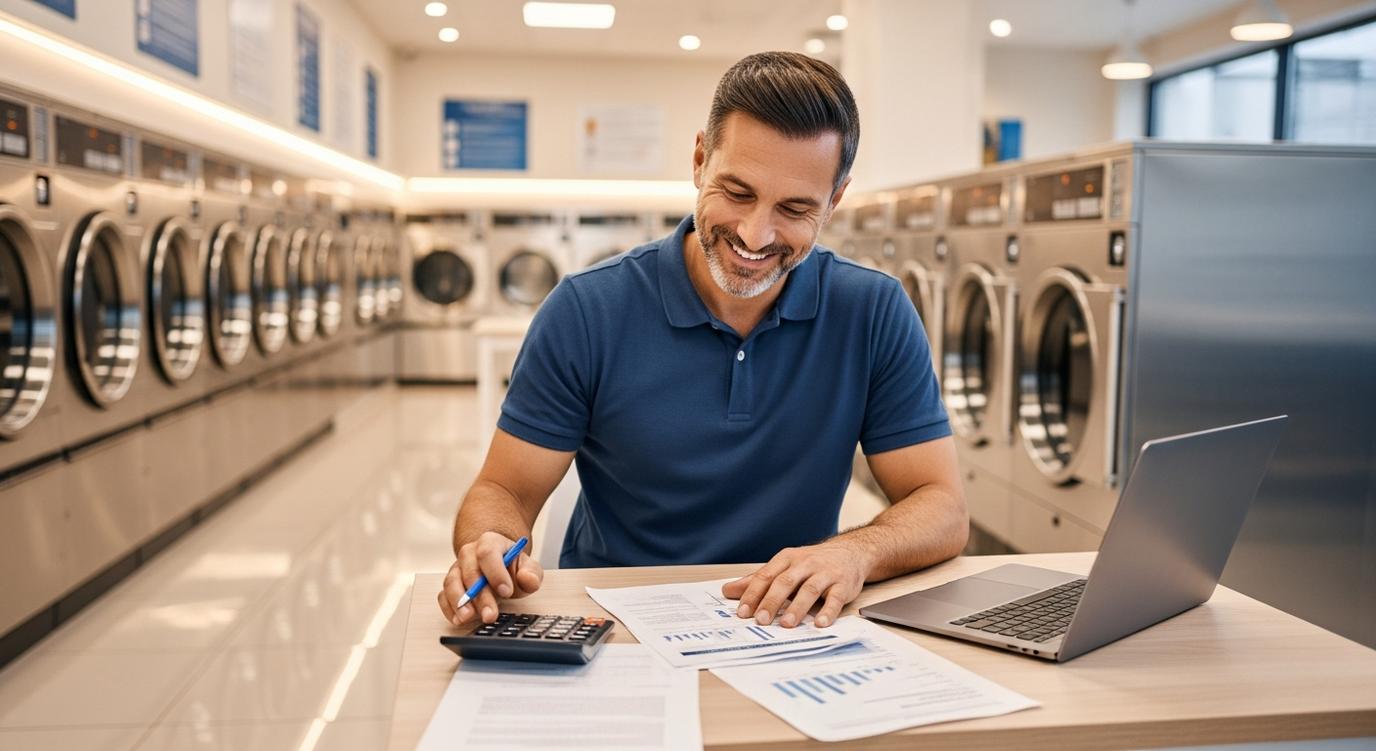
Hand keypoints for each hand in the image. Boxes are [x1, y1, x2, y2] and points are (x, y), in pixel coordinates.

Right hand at [438, 532, 543, 625]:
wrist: (498, 566)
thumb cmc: (511, 567)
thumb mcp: (527, 567)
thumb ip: (531, 573)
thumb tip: (528, 579)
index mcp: (490, 543)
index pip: (487, 553)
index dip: (495, 573)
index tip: (506, 591)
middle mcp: (469, 554)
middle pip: (470, 572)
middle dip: (480, 596)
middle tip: (490, 614)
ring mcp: (457, 569)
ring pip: (451, 583)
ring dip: (459, 602)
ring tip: (468, 617)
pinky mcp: (449, 586)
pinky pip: (443, 596)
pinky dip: (448, 608)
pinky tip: (458, 619)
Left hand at [722, 541, 871, 628]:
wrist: (850, 552)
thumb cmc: (811, 564)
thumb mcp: (784, 567)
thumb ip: (758, 580)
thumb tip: (728, 591)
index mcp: (787, 559)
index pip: (766, 576)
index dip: (753, 594)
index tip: (742, 612)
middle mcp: (805, 564)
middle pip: (785, 582)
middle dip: (772, 602)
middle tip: (761, 620)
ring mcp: (825, 573)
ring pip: (809, 589)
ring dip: (798, 607)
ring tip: (787, 625)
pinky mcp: (843, 584)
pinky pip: (835, 598)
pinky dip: (828, 611)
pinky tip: (820, 623)